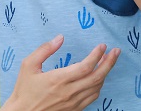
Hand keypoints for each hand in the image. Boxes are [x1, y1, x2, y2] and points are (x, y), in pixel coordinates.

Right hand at [1, 36, 118, 110]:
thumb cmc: (24, 89)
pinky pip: (92, 97)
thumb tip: (60, 38)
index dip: (96, 55)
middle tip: (116, 52)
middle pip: (97, 77)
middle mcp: (69, 92)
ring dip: (105, 74)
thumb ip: (44, 50)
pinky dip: (99, 86)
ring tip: (108, 61)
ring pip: (97, 87)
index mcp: (59, 79)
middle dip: (109, 63)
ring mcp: (74, 102)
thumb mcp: (28, 65)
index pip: (85, 66)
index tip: (103, 46)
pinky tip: (98, 78)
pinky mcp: (75, 109)